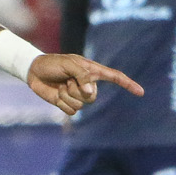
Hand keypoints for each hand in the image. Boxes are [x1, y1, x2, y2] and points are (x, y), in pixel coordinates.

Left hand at [27, 52, 143, 116]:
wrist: (35, 72)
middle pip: (93, 97)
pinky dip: (62, 103)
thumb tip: (91, 93)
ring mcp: (78, 95)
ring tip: (61, 85)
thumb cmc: (53, 63)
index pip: (114, 77)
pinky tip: (57, 94)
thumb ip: (82, 76)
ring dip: (68, 96)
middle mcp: (88, 84)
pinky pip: (71, 111)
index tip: (140, 92)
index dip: (128, 84)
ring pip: (81, 105)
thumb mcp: (69, 64)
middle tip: (67, 80)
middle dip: (78, 90)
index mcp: (92, 71)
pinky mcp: (67, 103)